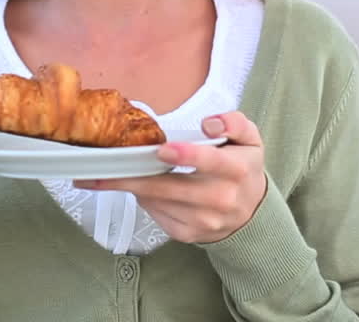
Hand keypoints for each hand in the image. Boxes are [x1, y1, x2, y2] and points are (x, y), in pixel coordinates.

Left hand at [73, 112, 267, 243]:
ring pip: (158, 201)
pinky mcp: (187, 234)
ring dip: (135, 186)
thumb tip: (209, 124)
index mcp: (236, 169)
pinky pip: (156, 214)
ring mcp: (204, 220)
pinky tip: (141, 188)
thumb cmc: (242, 168)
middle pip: (172, 188)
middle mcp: (221, 198)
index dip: (186, 155)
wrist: (251, 212)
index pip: (211, 161)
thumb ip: (234, 123)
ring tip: (116, 173)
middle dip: (137, 177)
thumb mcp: (249, 139)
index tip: (163, 150)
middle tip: (107, 167)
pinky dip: (144, 199)